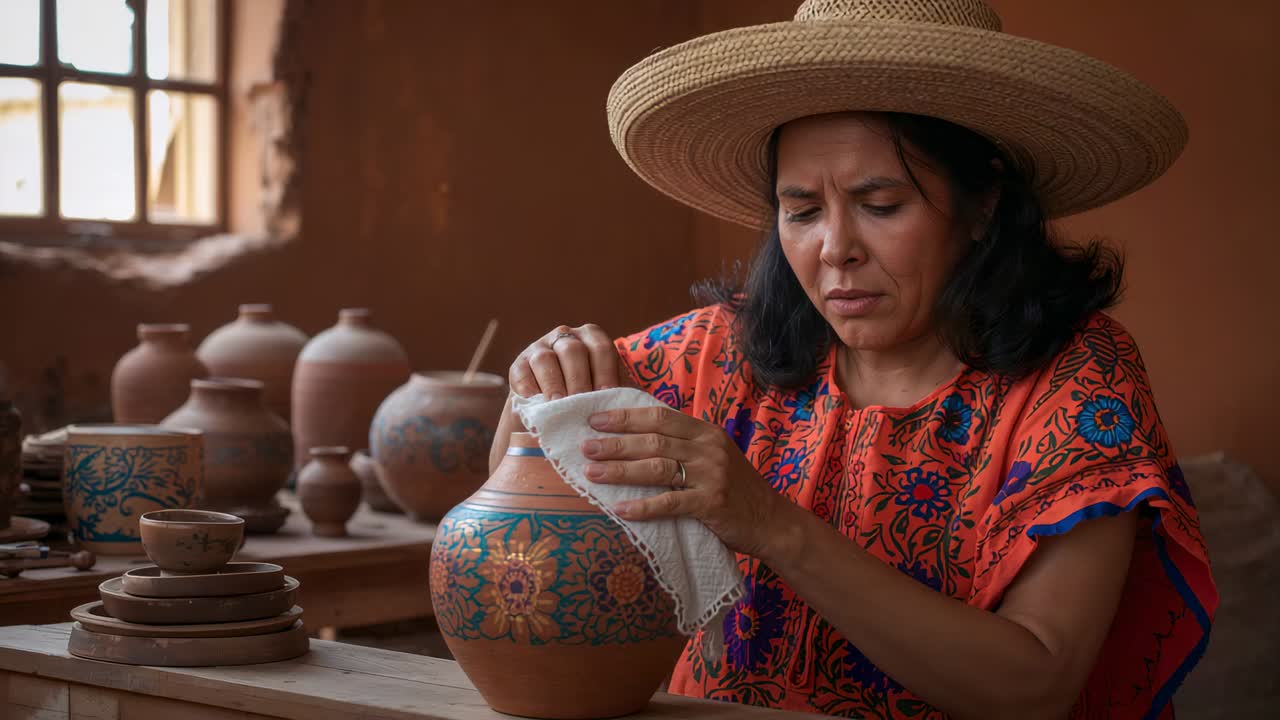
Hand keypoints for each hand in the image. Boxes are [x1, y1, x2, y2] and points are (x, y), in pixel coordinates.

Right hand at [509, 324, 632, 398]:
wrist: (549, 416)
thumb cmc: (585, 403)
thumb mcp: (603, 393)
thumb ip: (615, 394)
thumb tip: (631, 407)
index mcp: (592, 339)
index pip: (602, 349)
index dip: (605, 372)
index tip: (607, 395)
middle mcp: (565, 337)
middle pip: (573, 351)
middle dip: (578, 381)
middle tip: (582, 406)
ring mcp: (539, 348)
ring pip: (546, 358)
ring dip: (554, 384)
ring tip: (559, 406)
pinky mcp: (518, 364)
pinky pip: (522, 372)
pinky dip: (529, 389)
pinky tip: (537, 404)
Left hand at [581, 405, 789, 558]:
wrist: (770, 520)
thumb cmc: (735, 488)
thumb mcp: (713, 455)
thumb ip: (683, 444)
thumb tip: (636, 436)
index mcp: (706, 432)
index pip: (659, 417)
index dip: (626, 417)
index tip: (596, 419)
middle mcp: (709, 448)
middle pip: (653, 440)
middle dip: (615, 443)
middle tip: (586, 446)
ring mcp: (711, 476)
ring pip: (657, 468)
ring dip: (620, 471)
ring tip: (592, 474)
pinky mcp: (711, 504)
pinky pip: (670, 504)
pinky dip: (643, 507)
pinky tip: (621, 509)